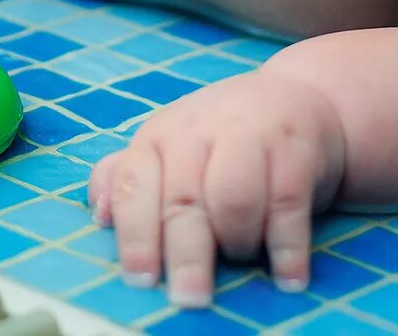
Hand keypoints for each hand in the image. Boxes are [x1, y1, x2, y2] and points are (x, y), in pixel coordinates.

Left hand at [88, 70, 345, 305]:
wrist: (298, 98)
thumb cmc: (220, 137)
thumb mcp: (170, 148)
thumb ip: (127, 178)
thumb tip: (99, 216)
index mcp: (158, 138)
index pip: (134, 185)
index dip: (134, 235)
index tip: (140, 279)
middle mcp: (197, 133)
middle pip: (184, 200)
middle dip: (186, 255)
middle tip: (189, 298)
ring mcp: (248, 136)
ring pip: (234, 199)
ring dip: (237, 242)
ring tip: (242, 260)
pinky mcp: (294, 150)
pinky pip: (287, 205)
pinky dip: (287, 248)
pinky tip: (289, 277)